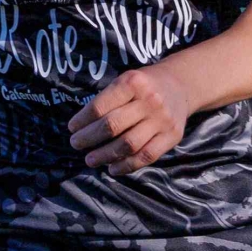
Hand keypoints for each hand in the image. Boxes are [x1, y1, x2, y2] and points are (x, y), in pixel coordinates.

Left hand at [69, 64, 192, 172]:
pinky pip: (147, 156)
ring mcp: (162, 120)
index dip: (82, 121)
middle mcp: (150, 100)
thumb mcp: (124, 81)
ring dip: (105, 155)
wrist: (180, 85)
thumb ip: (106, 100)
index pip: (100, 106)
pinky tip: (112, 169)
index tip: (71, 129)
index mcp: (133, 83)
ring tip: (90, 160)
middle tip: (76, 144)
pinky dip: (127, 166)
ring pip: (129, 144)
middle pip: (112, 125)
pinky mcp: (172, 136)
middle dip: (89, 138)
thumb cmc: (142, 86)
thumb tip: (79, 128)